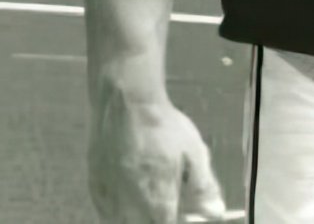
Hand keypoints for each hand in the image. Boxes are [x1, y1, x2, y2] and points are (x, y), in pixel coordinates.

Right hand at [88, 90, 226, 222]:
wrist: (125, 105)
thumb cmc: (164, 127)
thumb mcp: (194, 153)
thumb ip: (203, 187)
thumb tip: (216, 212)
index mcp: (157, 197)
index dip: (178, 221)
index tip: (183, 213)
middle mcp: (129, 203)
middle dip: (156, 219)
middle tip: (170, 205)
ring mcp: (108, 196)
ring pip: (121, 222)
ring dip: (138, 218)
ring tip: (150, 200)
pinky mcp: (95, 187)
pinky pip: (105, 213)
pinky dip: (117, 214)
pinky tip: (130, 200)